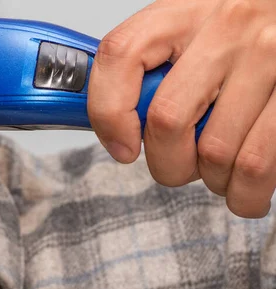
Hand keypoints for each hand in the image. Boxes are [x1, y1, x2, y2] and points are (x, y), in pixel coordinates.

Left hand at [88, 0, 275, 217]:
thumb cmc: (248, 36)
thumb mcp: (195, 33)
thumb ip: (155, 69)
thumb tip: (121, 130)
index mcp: (186, 11)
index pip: (121, 54)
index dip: (108, 111)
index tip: (122, 147)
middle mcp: (228, 27)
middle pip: (167, 120)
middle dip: (168, 164)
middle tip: (181, 166)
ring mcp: (270, 56)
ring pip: (215, 152)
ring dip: (213, 180)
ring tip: (222, 171)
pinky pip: (257, 165)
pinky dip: (245, 191)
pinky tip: (246, 186)